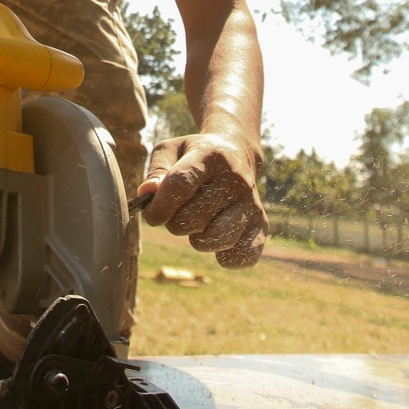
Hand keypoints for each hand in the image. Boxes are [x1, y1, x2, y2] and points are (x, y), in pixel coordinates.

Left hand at [137, 132, 268, 267]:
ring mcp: (251, 203)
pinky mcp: (262, 224)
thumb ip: (156, 171)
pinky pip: (241, 257)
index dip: (158, 207)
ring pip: (214, 240)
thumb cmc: (195, 156)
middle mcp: (235, 179)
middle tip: (181, 211)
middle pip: (191, 219)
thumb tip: (147, 193)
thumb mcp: (171, 151)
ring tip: (200, 222)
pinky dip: (224, 256)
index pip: (179, 185)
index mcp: (210, 155)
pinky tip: (219, 237)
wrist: (237, 154)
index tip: (152, 214)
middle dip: (175, 223)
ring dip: (197, 239)